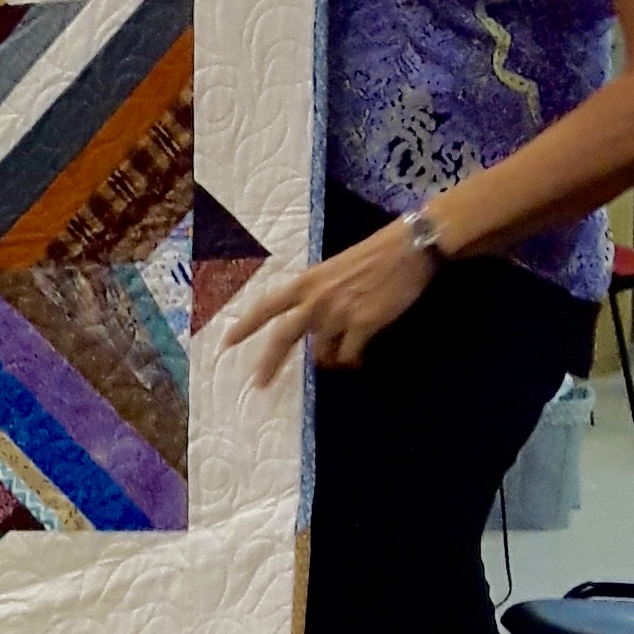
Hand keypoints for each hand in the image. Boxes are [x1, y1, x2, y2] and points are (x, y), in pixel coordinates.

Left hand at [219, 212, 435, 387]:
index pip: (266, 306)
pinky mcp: (363, 323)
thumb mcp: (333, 270)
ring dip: (331, 360)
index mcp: (305, 282)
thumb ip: (316, 294)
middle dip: (268, 364)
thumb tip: (310, 324)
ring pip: (322, 353)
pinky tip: (361, 359)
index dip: (245, 325)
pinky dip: (353, 362)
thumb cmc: (373, 256)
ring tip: (346, 356)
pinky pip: (348, 356)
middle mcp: (315, 299)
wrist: (406, 249)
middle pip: (282, 337)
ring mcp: (338, 312)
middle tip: (259, 384)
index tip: (227, 342)